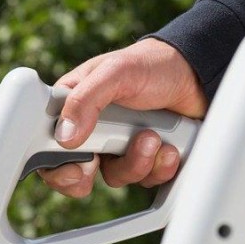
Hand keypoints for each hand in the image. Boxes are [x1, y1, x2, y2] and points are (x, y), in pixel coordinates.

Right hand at [38, 38, 206, 197]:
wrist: (197, 75)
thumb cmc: (152, 64)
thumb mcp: (115, 72)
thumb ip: (86, 99)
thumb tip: (65, 136)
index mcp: (73, 106)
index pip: (47, 145)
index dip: (56, 165)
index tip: (77, 167)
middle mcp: (92, 130)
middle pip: (77, 171)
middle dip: (96, 172)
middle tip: (103, 161)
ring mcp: (119, 147)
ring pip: (117, 177)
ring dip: (137, 162)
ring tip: (153, 137)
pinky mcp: (146, 158)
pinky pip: (146, 179)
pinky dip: (160, 167)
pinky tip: (170, 147)